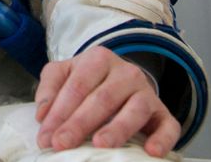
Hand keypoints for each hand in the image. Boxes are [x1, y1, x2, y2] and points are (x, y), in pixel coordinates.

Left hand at [34, 46, 179, 157]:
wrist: (122, 81)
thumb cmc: (88, 81)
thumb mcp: (64, 74)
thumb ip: (49, 88)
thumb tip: (42, 114)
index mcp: (99, 59)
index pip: (77, 86)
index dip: (59, 112)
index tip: (45, 137)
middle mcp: (126, 72)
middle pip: (102, 99)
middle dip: (79, 124)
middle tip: (62, 144)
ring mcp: (147, 92)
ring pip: (135, 109)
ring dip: (117, 129)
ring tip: (100, 144)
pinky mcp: (164, 113)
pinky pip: (169, 126)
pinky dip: (163, 139)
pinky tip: (152, 152)